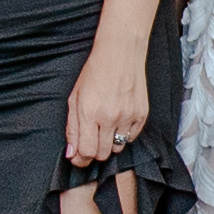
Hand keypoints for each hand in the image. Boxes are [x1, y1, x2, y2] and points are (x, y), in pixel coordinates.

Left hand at [66, 45, 152, 169]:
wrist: (120, 53)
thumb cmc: (95, 72)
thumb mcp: (75, 98)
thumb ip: (72, 128)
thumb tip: (72, 153)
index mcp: (89, 112)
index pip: (86, 152)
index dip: (81, 159)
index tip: (79, 158)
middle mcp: (109, 116)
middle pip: (102, 154)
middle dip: (94, 152)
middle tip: (91, 142)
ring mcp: (128, 116)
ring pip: (118, 149)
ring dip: (110, 144)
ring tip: (106, 128)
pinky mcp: (141, 114)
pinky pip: (132, 138)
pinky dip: (124, 135)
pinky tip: (119, 120)